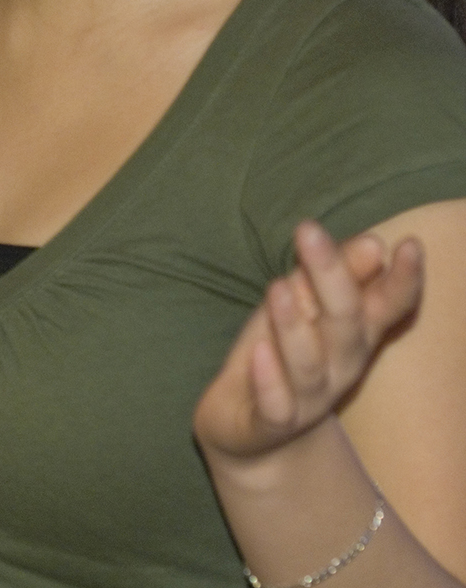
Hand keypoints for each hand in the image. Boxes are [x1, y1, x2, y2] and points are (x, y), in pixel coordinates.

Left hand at [195, 220, 423, 465]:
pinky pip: (276, 405)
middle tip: (308, 230)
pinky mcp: (272, 423)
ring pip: (308, 363)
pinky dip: (269, 380)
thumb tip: (373, 243)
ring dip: (294, 325)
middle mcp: (341, 367)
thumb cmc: (280, 352)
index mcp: (355, 336)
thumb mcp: (302, 306)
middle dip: (331, 277)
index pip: (389, 307)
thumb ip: (333, 276)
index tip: (409, 244)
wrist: (249, 428)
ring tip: (278, 285)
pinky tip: (258, 353)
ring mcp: (309, 399)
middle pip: (345, 323)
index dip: (403, 281)